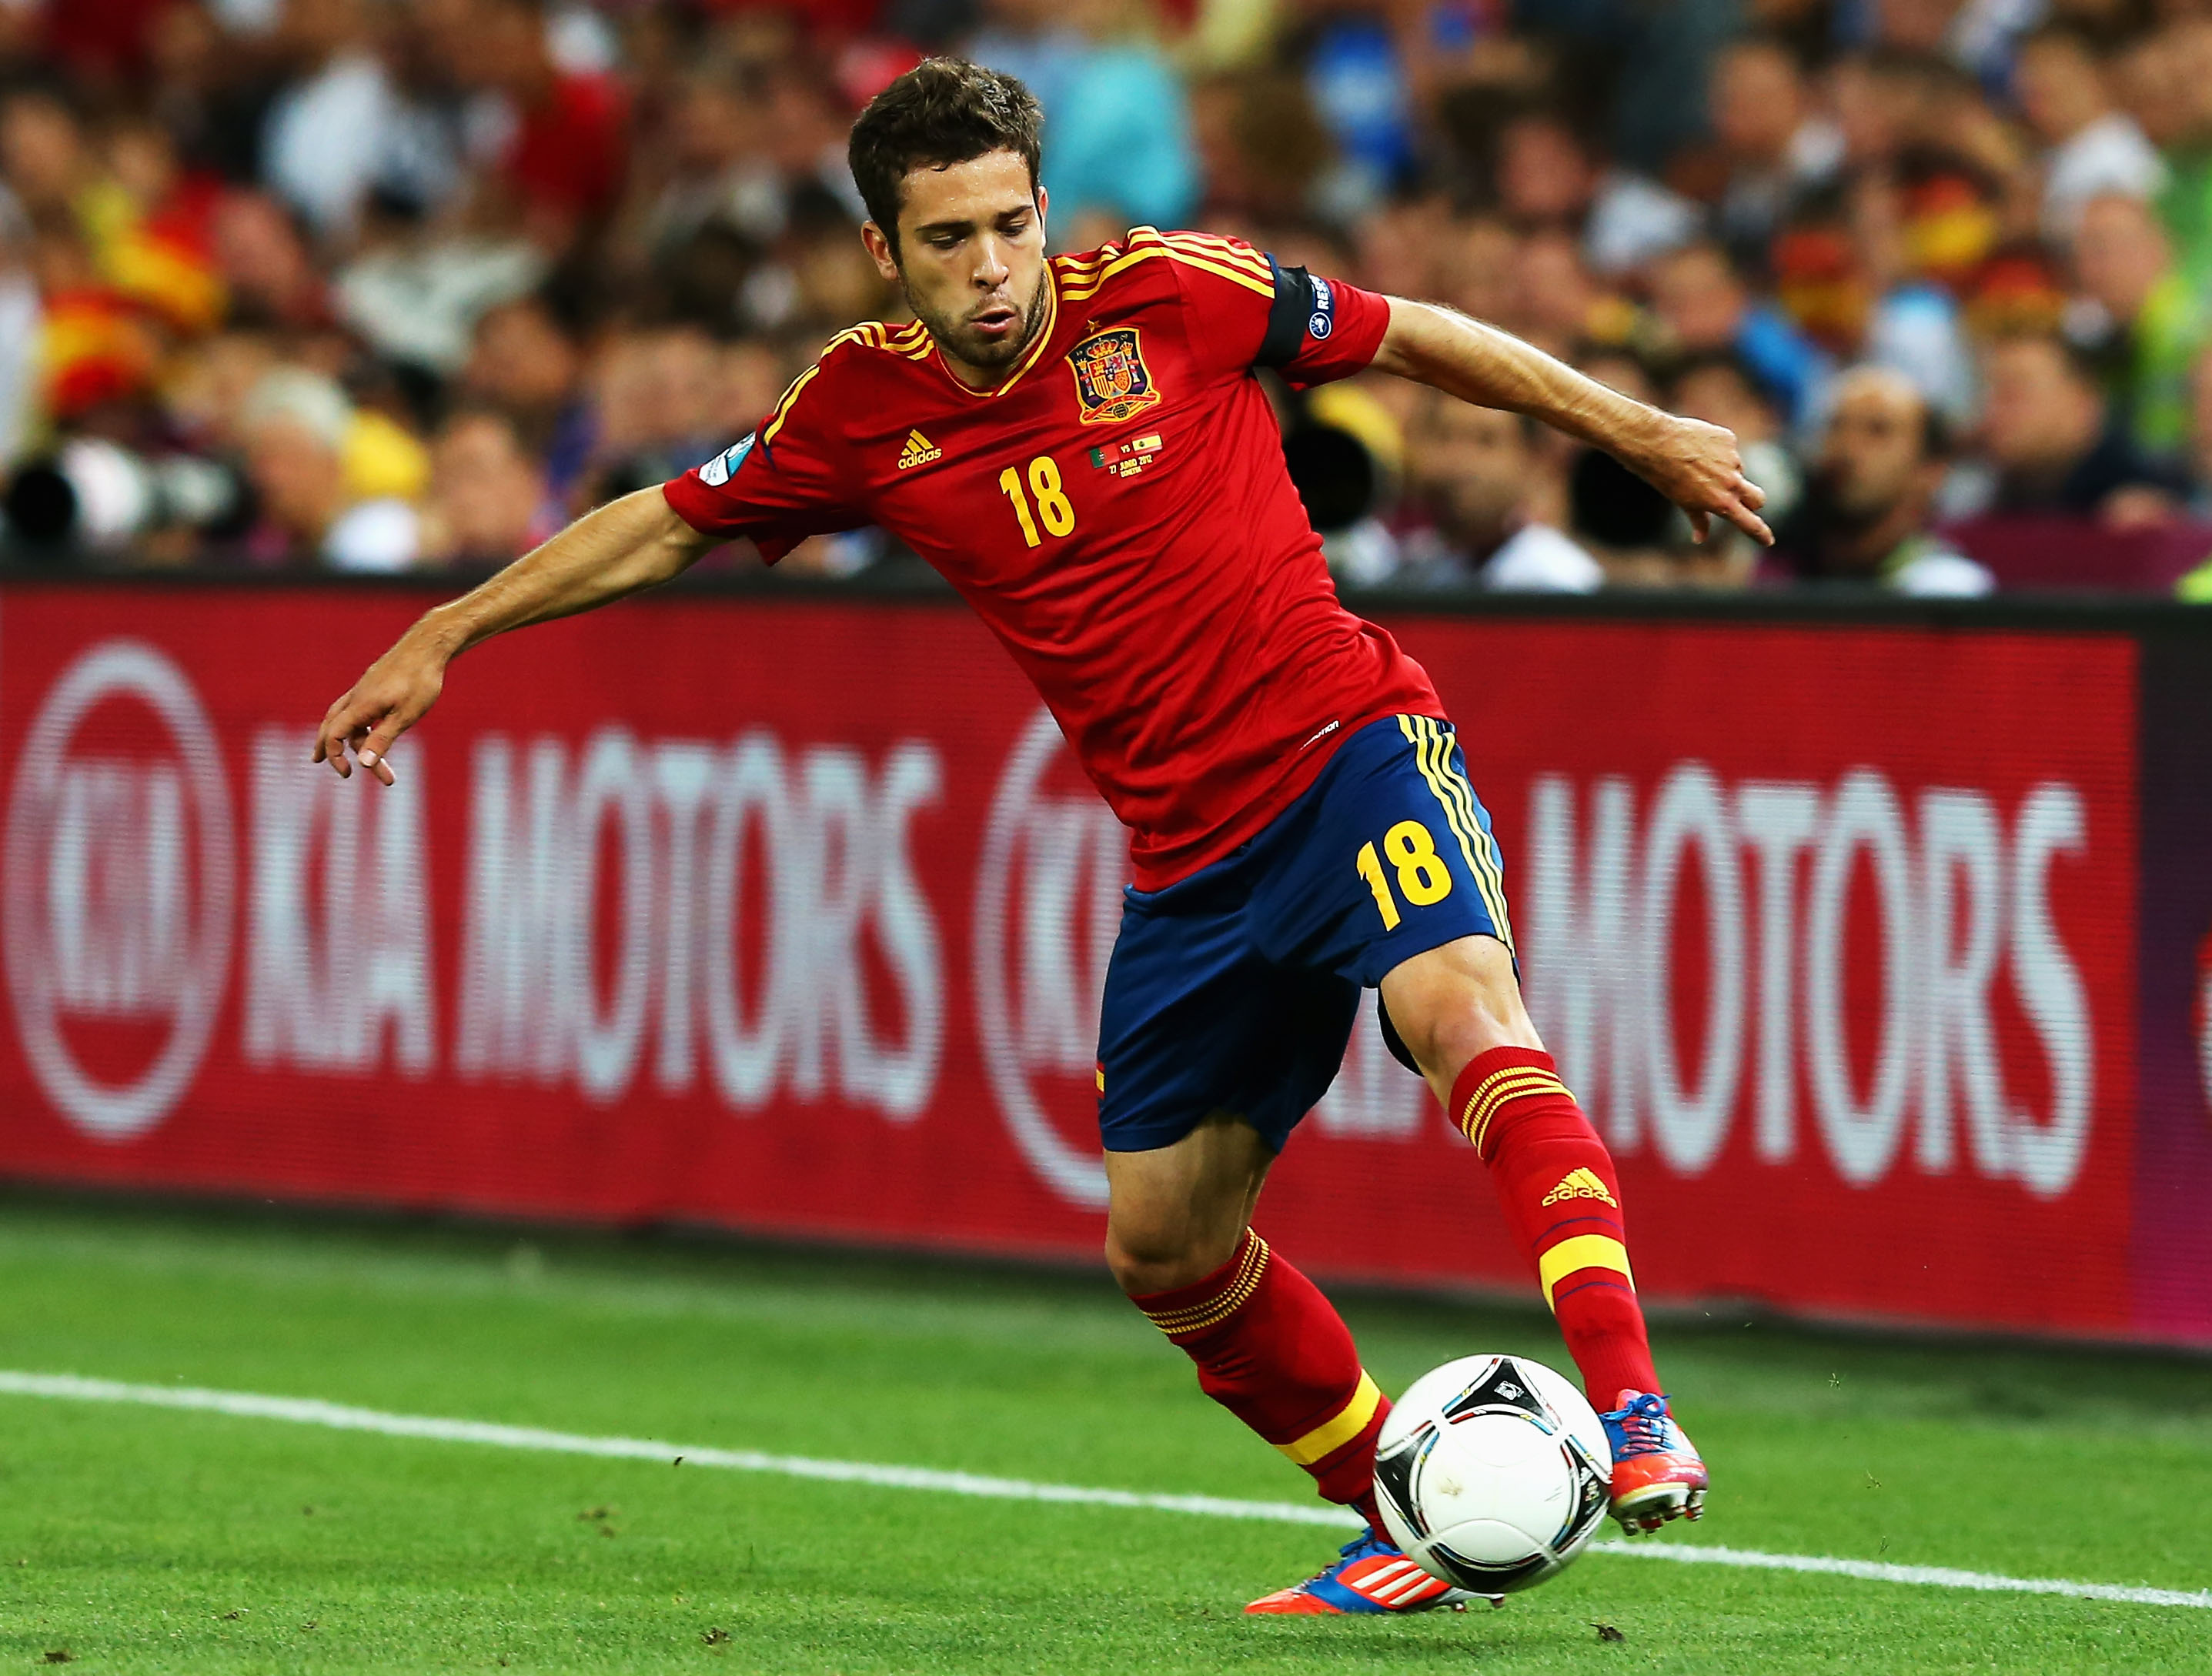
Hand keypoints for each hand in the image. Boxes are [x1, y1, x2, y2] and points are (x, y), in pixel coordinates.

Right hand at [313, 627, 448, 783]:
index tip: (348, 773)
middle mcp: (357, 696)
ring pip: (348, 716)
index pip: (335, 734)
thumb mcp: (404, 715)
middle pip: (332, 723)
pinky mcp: (375, 684)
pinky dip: (359, 723)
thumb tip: (363, 763)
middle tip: (316, 761)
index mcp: (361, 706)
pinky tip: (368, 729)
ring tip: (355, 754)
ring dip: (350, 737)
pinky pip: (359, 707)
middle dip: (326, 744)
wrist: (428, 646)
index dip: (335, 755)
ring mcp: (365, 688)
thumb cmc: (420, 681)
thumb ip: (383, 739)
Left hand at [1630, 414, 1772, 546]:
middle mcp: (1732, 483)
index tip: (1768, 541)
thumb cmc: (1665, 477)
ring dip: (1725, 471)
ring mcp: (1733, 460)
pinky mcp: (1729, 440)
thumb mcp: (1683, 502)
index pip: (1749, 523)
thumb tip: (1700, 538)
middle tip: (1739, 500)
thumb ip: (1699, 519)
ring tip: (1697, 464)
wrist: (1656, 443)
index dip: (1760, 533)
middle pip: (1758, 498)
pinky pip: (1728, 449)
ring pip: (1737, 470)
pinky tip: (1697, 447)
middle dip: (1752, 502)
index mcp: (1722, 503)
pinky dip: (1718, 451)